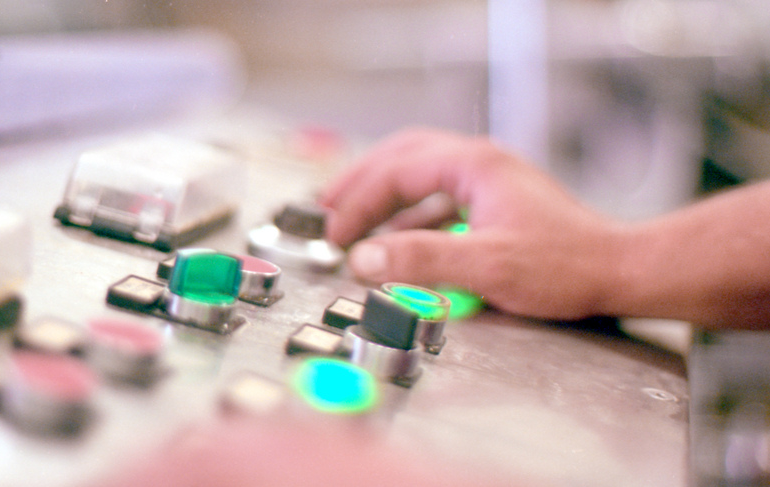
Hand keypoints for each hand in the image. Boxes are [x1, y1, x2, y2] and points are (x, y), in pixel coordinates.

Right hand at [320, 128, 626, 320]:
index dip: (358, 202)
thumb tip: (364, 259)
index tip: (336, 233)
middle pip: (402, 155)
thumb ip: (421, 260)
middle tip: (328, 204)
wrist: (616, 270)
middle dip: (362, 181)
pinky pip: (439, 196)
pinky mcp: (495, 202)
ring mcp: (488, 180)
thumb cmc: (566, 264)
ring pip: (420, 172)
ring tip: (354, 217)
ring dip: (384, 195)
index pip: (396, 171)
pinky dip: (410, 214)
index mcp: (474, 164)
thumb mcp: (486, 265)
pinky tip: (400, 238)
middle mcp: (479, 162)